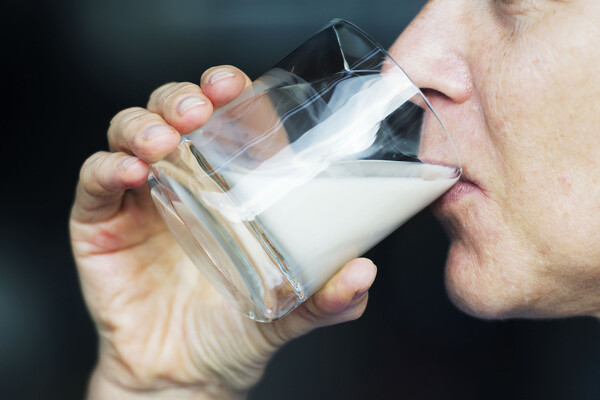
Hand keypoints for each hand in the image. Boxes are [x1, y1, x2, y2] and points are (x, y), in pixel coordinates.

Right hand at [70, 66, 376, 398]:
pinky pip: (95, 180)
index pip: (225, 120)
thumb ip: (327, 298)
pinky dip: (107, 167)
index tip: (237, 84)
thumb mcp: (287, 310)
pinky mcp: (100, 222)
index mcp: (229, 187)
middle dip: (181, 98)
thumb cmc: (233, 330)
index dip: (228, 92)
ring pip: (129, 132)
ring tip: (163, 141)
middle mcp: (184, 181)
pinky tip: (130, 172)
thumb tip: (364, 274)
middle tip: (198, 108)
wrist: (183, 374)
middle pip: (172, 113)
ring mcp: (140, 197)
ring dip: (144, 124)